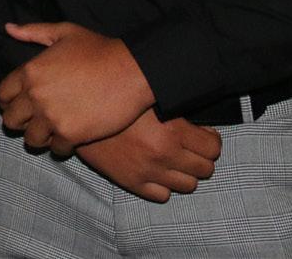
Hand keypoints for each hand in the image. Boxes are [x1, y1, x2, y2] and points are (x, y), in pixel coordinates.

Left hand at [0, 21, 153, 153]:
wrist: (131, 70)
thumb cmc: (99, 49)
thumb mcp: (64, 32)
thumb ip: (33, 31)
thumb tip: (9, 28)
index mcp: (30, 71)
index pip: (3, 94)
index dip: (8, 101)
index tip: (18, 105)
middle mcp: (35, 96)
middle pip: (11, 120)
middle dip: (20, 121)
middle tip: (33, 121)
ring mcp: (51, 117)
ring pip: (31, 139)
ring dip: (39, 137)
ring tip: (50, 132)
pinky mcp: (70, 134)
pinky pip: (56, 150)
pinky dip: (62, 147)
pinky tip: (70, 138)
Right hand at [76, 110, 220, 202]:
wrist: (78, 112)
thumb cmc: (114, 97)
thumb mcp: (148, 95)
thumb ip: (175, 105)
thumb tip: (198, 113)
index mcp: (172, 130)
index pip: (213, 148)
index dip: (210, 141)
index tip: (204, 135)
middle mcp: (164, 154)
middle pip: (205, 169)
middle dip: (201, 157)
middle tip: (190, 147)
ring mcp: (149, 171)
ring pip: (188, 185)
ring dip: (185, 172)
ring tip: (175, 160)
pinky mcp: (132, 183)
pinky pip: (162, 195)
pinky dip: (163, 185)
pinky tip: (157, 170)